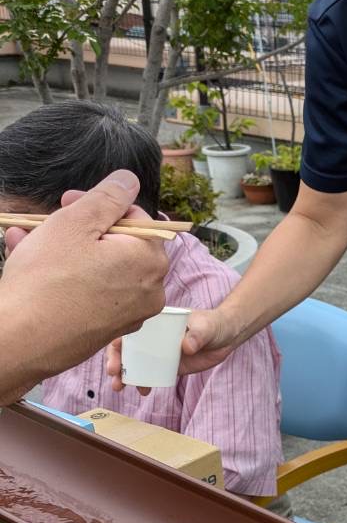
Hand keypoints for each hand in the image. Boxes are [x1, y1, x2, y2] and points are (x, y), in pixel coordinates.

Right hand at [1, 172, 167, 396]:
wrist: (21, 342)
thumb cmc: (47, 279)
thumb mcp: (77, 222)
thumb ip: (108, 197)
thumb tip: (130, 180)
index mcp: (150, 260)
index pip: (135, 217)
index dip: (100, 204)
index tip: (67, 200)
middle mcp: (148, 290)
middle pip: (116, 244)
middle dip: (78, 228)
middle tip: (46, 220)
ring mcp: (128, 314)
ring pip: (97, 268)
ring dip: (62, 249)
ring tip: (24, 238)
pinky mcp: (105, 330)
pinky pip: (89, 292)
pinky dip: (64, 277)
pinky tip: (30, 265)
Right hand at [106, 305, 239, 392]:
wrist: (226, 336)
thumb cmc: (213, 324)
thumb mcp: (206, 327)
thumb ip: (197, 335)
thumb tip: (186, 347)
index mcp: (155, 321)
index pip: (130, 328)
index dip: (118, 339)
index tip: (115, 351)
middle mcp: (152, 336)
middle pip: (127, 348)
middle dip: (116, 361)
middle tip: (114, 374)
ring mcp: (159, 352)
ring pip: (135, 364)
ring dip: (125, 375)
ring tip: (118, 387)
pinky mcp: (168, 366)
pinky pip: (151, 374)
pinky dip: (144, 383)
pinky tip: (142, 391)